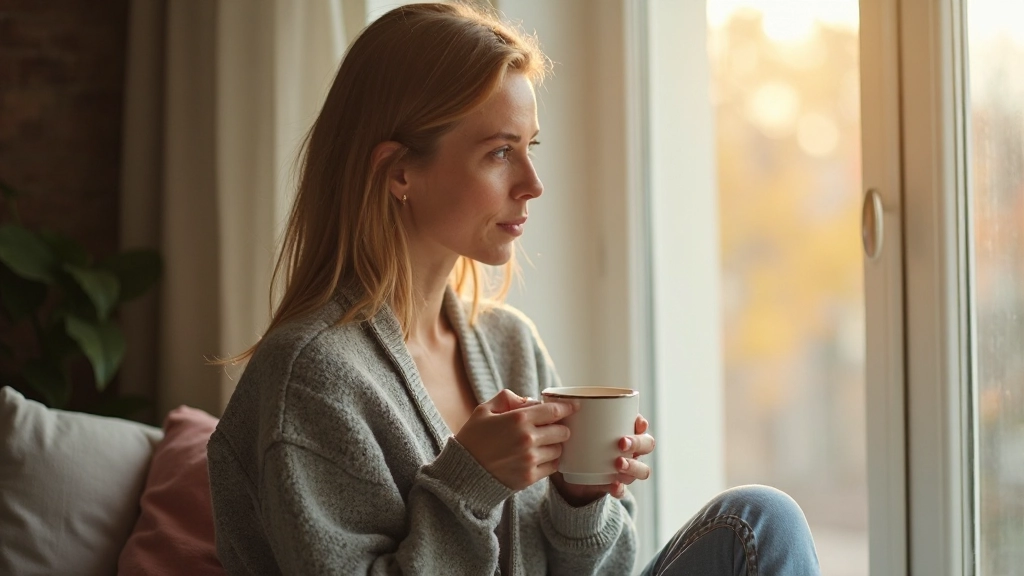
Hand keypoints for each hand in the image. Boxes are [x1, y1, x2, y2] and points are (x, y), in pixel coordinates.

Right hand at [455, 389, 578, 490]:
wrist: (462, 472)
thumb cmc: (472, 438)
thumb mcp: (484, 410)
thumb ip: (507, 398)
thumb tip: (530, 401)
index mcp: (518, 418)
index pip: (554, 411)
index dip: (568, 408)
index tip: (574, 407)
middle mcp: (527, 438)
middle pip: (562, 431)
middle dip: (561, 428)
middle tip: (554, 428)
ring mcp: (529, 459)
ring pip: (559, 450)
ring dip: (555, 446)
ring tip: (544, 444)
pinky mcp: (529, 477)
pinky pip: (552, 467)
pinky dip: (550, 461)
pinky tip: (540, 458)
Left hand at [550, 414, 654, 506]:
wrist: (569, 472)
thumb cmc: (576, 441)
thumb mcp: (573, 427)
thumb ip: (569, 415)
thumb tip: (550, 398)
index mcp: (624, 431)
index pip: (641, 425)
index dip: (642, 423)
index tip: (636, 422)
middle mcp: (630, 450)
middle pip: (647, 445)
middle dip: (637, 443)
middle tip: (621, 442)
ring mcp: (625, 469)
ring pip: (642, 469)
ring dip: (633, 466)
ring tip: (618, 463)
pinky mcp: (614, 485)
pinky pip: (623, 490)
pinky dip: (619, 488)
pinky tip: (613, 486)